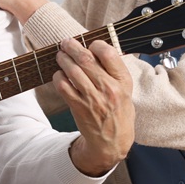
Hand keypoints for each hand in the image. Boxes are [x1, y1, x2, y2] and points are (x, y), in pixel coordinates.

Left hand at [53, 38, 134, 176]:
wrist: (112, 141)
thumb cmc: (119, 112)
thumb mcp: (126, 90)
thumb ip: (114, 72)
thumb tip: (95, 49)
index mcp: (123, 81)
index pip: (108, 53)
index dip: (95, 44)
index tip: (89, 44)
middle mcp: (109, 89)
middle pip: (86, 59)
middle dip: (72, 47)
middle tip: (66, 43)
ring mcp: (93, 98)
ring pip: (72, 70)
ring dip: (63, 59)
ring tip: (60, 56)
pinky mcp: (78, 107)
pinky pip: (63, 86)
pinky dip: (58, 77)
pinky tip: (60, 75)